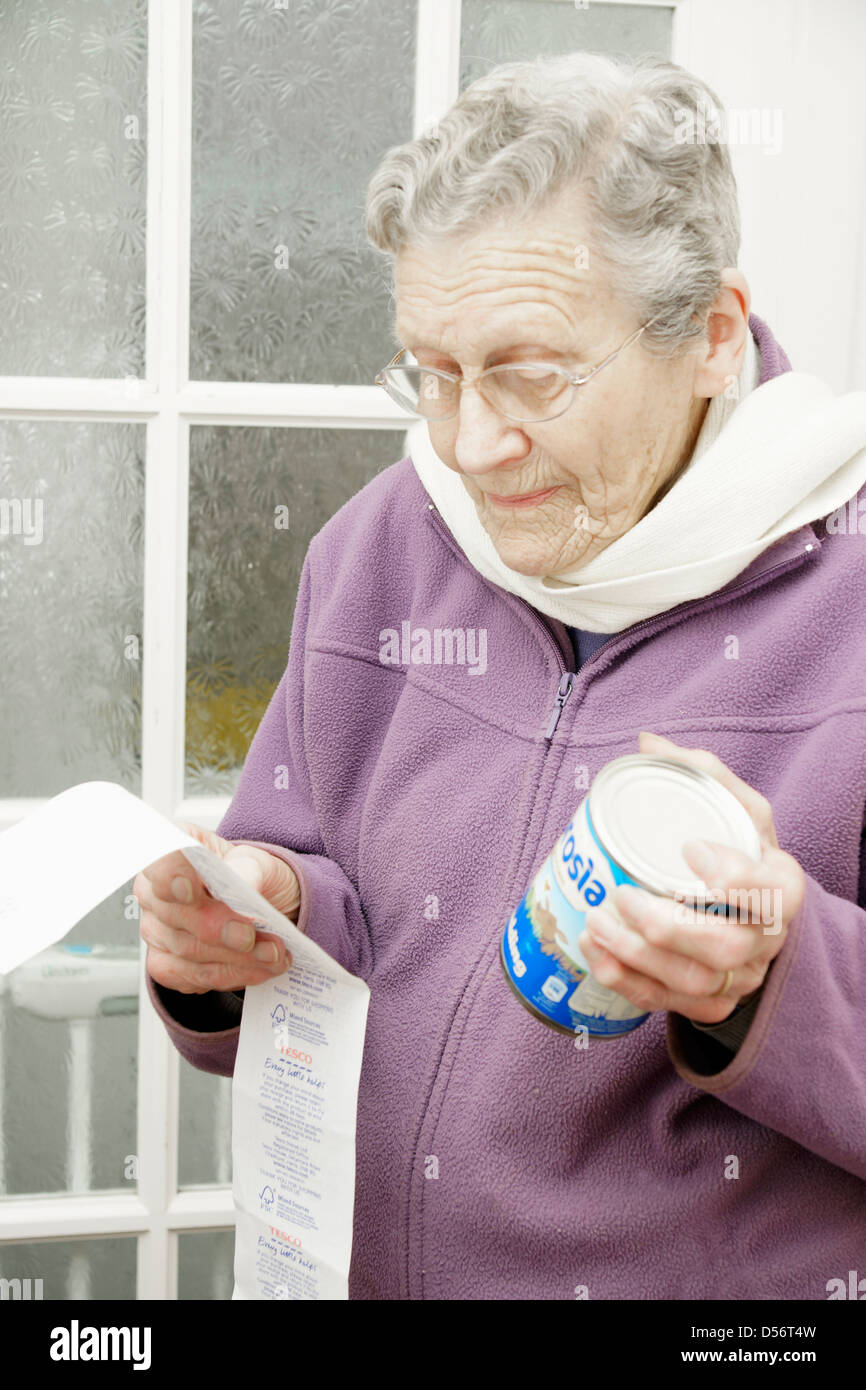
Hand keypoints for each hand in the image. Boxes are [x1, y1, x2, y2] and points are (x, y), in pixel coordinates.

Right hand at [134, 823, 300, 994]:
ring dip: (235, 958)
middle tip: (252, 935)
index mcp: (175, 850)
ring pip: (187, 950)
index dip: (168, 875)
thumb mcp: (262, 862)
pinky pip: (191, 976)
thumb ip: (249, 868)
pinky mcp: (165, 963)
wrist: (264, 909)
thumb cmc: (253, 878)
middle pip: (175, 914)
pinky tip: (258, 969)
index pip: (159, 859)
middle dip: (219, 929)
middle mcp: (155, 890)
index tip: (188, 889)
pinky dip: (230, 975)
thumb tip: (242, 883)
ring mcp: (156, 928)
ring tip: (272, 954)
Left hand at [577, 732, 806, 1023]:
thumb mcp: (734, 811)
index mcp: (782, 888)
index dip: (731, 876)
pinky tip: (596, 954)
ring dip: (636, 956)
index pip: (771, 891)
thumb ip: (701, 774)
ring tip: (595, 924)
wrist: (749, 916)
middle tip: (619, 895)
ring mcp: (741, 977)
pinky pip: (671, 1005)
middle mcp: (766, 939)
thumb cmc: (737, 853)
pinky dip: (627, 982)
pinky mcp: (712, 1003)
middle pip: (724, 946)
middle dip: (664, 926)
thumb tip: (648, 742)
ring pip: (694, 982)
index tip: (688, 850)